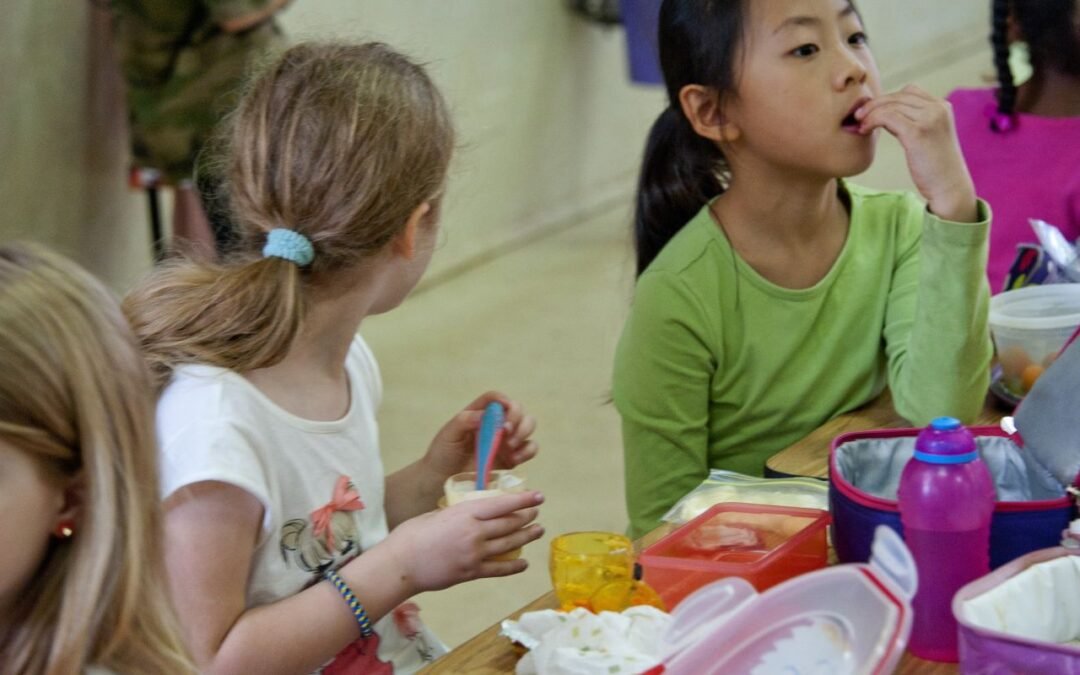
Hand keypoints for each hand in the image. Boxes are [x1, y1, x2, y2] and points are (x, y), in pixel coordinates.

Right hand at [381, 491, 544, 591]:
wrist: (401, 564)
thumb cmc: (412, 535)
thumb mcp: (436, 514)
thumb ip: (457, 514)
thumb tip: (470, 514)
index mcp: (465, 513)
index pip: (502, 504)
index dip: (523, 500)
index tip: (538, 497)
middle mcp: (475, 532)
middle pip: (509, 524)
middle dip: (527, 517)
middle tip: (537, 513)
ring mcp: (475, 554)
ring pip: (508, 544)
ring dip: (526, 537)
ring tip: (538, 531)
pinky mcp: (471, 573)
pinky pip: (498, 569)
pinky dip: (513, 566)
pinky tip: (523, 564)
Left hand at [422, 391, 538, 480]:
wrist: (444, 480)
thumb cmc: (443, 454)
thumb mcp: (448, 434)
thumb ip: (464, 421)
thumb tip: (484, 415)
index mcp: (480, 413)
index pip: (495, 398)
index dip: (502, 399)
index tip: (505, 407)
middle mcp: (496, 423)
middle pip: (517, 408)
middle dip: (516, 416)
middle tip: (506, 430)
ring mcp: (506, 440)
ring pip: (528, 425)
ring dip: (524, 431)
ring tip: (509, 445)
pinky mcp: (513, 457)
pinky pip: (530, 448)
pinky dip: (527, 451)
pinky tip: (514, 458)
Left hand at [855, 85, 977, 222]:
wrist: (949, 187)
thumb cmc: (934, 166)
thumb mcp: (926, 136)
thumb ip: (911, 120)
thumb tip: (882, 112)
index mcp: (942, 106)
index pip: (909, 91)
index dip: (887, 99)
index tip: (871, 111)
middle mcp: (938, 108)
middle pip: (898, 96)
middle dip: (875, 104)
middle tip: (858, 116)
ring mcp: (929, 118)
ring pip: (890, 105)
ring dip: (870, 113)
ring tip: (860, 126)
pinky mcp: (918, 132)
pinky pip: (887, 117)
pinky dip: (872, 120)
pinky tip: (864, 130)